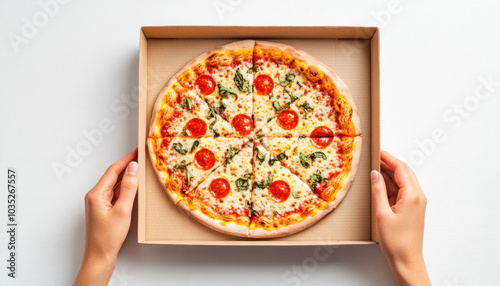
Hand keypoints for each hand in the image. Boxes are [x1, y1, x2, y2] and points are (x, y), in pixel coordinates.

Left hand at [74, 148, 138, 285]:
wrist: (100, 256)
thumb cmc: (108, 237)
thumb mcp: (122, 210)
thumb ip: (128, 188)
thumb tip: (133, 168)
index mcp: (96, 193)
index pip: (113, 170)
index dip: (126, 159)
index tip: (137, 150)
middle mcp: (95, 196)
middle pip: (113, 175)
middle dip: (127, 166)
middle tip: (141, 157)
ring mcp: (99, 203)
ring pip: (115, 184)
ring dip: (127, 177)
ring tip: (141, 170)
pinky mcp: (104, 209)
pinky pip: (115, 193)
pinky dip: (125, 188)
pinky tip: (134, 188)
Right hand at [371, 151, 430, 285]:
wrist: (406, 260)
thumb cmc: (396, 241)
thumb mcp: (381, 213)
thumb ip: (378, 191)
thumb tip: (375, 174)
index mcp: (412, 195)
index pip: (401, 168)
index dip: (388, 158)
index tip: (377, 150)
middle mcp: (417, 196)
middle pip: (404, 172)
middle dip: (389, 163)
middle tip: (374, 156)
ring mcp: (416, 202)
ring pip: (403, 181)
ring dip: (389, 174)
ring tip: (373, 168)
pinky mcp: (412, 208)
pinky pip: (402, 190)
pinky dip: (391, 185)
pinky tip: (379, 184)